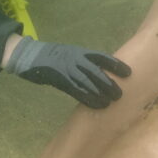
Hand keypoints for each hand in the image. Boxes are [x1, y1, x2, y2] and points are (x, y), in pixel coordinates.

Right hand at [4, 35, 130, 108]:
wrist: (29, 56)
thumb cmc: (50, 57)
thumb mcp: (68, 54)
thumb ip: (82, 62)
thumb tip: (100, 73)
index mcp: (79, 51)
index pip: (101, 57)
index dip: (116, 65)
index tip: (128, 72)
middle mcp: (75, 59)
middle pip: (96, 72)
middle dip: (109, 83)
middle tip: (120, 94)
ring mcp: (67, 69)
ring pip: (88, 82)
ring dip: (101, 93)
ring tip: (111, 102)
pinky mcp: (60, 80)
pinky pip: (77, 91)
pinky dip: (88, 99)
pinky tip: (97, 105)